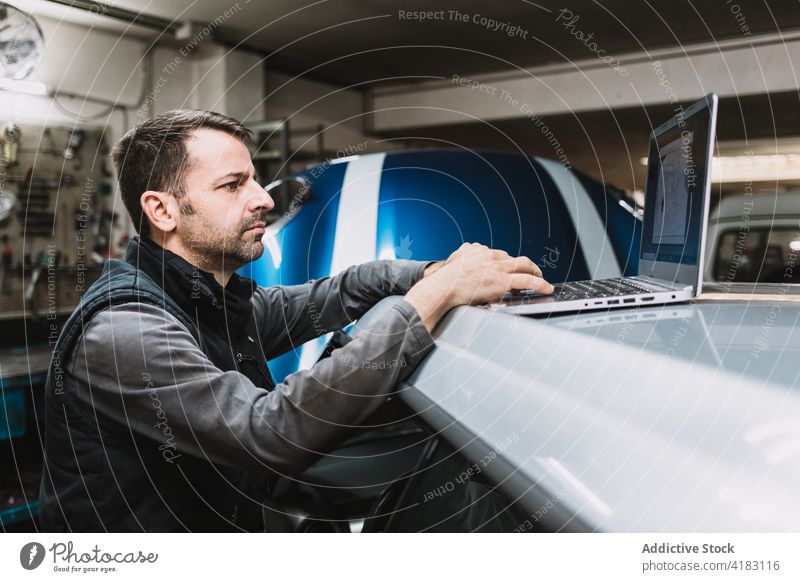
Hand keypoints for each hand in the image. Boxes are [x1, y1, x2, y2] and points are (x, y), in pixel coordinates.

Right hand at [406, 243, 553, 330]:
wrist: (441, 288)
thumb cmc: (442, 282)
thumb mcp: (451, 262)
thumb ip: (460, 257)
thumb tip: (460, 256)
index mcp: (476, 251)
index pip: (496, 254)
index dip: (505, 262)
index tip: (508, 268)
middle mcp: (489, 255)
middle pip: (511, 257)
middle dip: (522, 264)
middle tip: (529, 270)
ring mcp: (497, 267)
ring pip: (524, 264)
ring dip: (535, 270)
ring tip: (540, 277)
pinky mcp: (502, 281)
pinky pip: (528, 280)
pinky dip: (540, 283)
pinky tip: (546, 287)